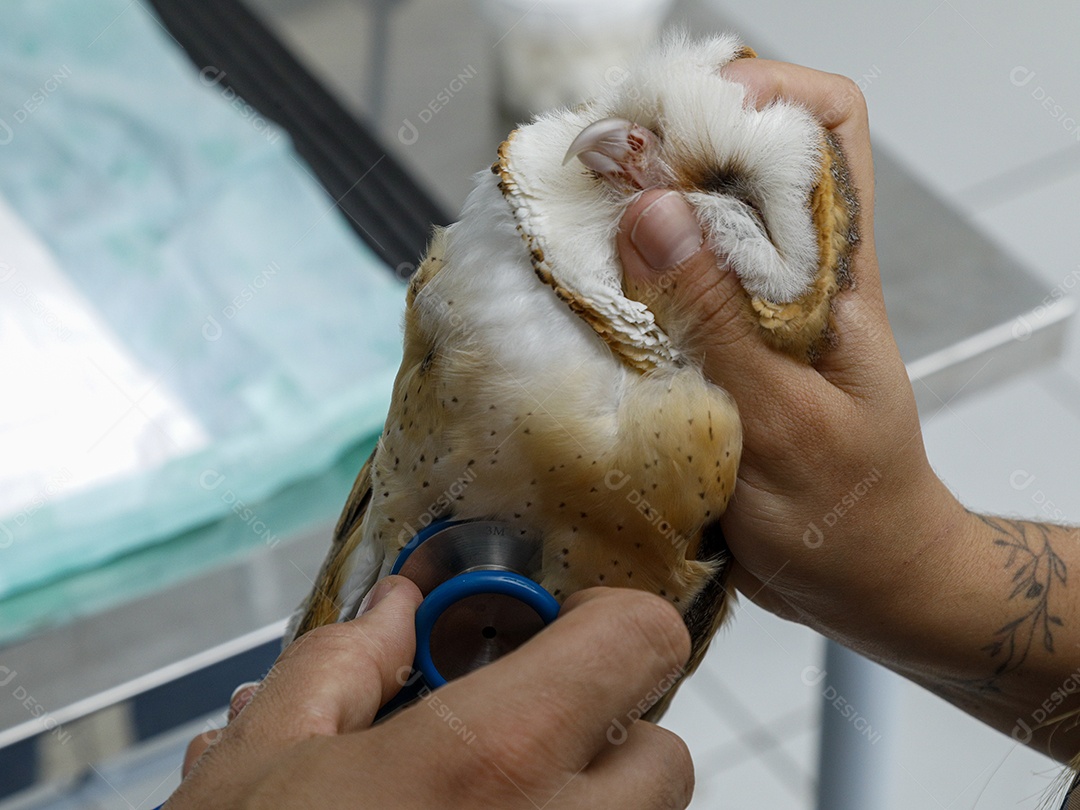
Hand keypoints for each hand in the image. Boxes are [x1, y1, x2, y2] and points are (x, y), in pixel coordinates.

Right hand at [169, 578, 693, 808]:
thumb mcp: (264, 766)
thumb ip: (345, 665)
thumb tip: (394, 610)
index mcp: (492, 762)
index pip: (639, 639)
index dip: (607, 618)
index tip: (562, 629)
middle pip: (663, 753)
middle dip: (602, 731)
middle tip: (516, 737)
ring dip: (588, 805)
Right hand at [615, 59, 968, 664]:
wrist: (861, 584)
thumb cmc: (846, 513)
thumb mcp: (782, 419)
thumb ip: (719, 319)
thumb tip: (650, 207)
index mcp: (834, 270)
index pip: (823, 125)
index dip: (755, 97)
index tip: (671, 130)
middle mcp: (789, 273)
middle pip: (733, 161)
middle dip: (659, 152)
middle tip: (586, 180)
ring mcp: (745, 312)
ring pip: (685, 225)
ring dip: (624, 218)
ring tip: (565, 234)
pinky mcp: (709, 352)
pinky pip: (657, 293)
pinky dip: (613, 283)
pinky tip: (572, 300)